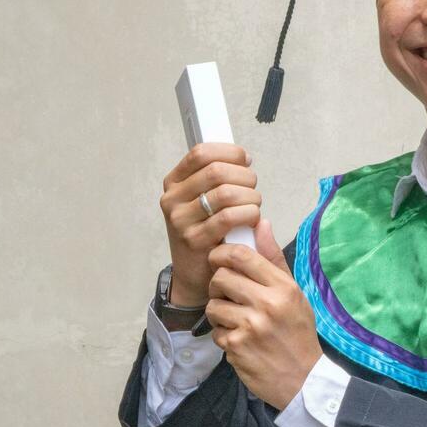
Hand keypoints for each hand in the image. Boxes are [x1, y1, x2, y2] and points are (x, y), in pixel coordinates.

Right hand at [159, 143, 260, 305]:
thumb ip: (216, 178)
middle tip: (253, 188)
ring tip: (254, 205)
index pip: (201, 153)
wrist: (194, 274)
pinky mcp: (194, 240)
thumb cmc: (206, 232)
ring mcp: (180, 220)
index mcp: (174, 182)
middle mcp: (172, 199)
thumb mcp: (202, 200)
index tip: (245, 160)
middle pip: (216, 171)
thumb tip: (242, 158)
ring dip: (250, 196)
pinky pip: (229, 217)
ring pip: (225, 193)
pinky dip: (249, 214)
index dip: (229, 152)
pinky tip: (252, 219)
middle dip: (244, 176)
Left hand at [206, 218, 321, 409]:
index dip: (222, 253)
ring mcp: (250, 327)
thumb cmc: (298, 332)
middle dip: (219, 285)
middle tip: (228, 294)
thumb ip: (273, 258)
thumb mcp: (294, 293)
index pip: (241, 255)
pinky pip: (215, 330)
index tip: (219, 259)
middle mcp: (266, 304)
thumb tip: (260, 222)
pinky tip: (239, 340)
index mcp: (283, 287)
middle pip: (221, 277)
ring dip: (219, 312)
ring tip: (235, 319)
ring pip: (213, 305)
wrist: (303, 379)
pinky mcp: (236, 347)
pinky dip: (223, 335)